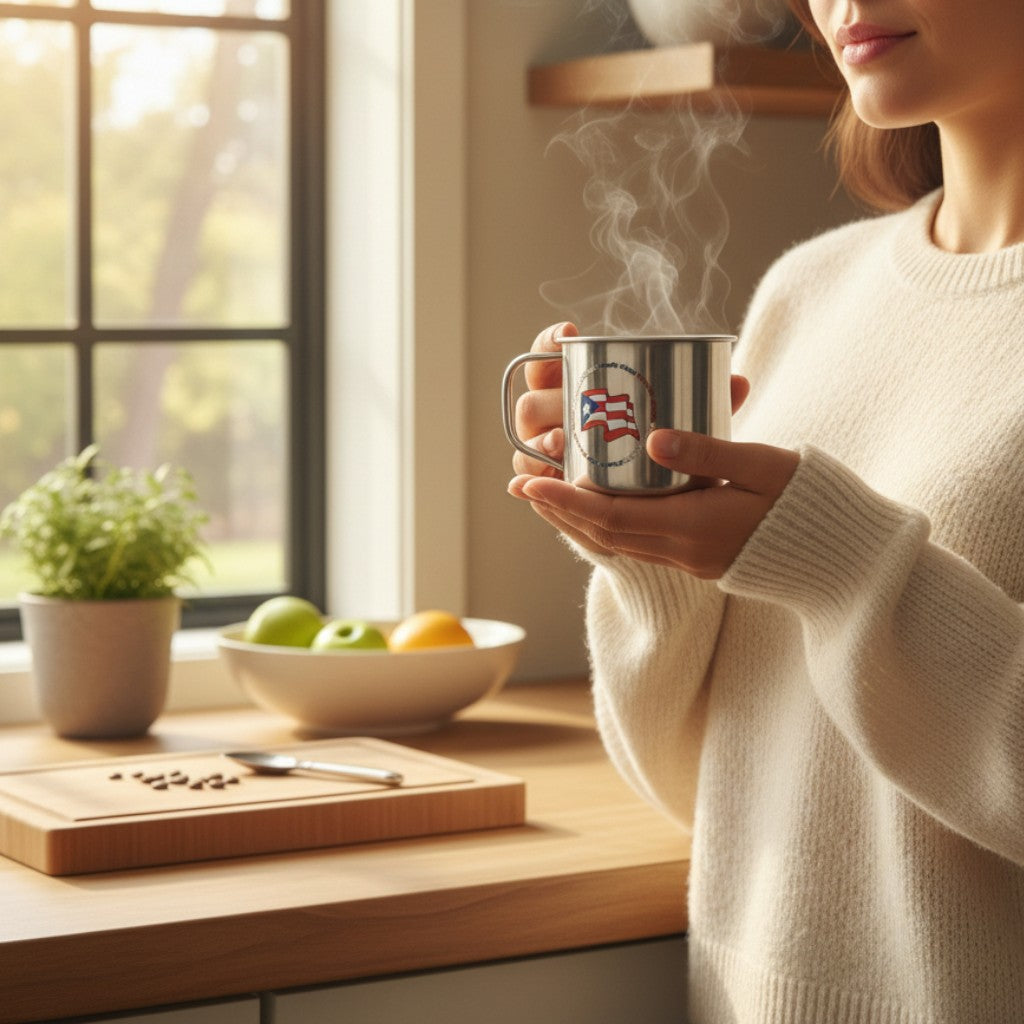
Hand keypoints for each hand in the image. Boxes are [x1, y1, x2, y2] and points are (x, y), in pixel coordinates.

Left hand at [508, 429, 798, 579]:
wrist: (835, 558)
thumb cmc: (804, 502)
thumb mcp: (762, 466)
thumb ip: (708, 451)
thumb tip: (653, 438)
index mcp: (694, 525)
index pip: (610, 516)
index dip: (565, 501)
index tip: (531, 483)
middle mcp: (681, 549)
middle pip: (602, 533)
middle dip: (558, 510)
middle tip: (522, 485)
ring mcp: (688, 558)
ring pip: (616, 543)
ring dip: (576, 521)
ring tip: (547, 496)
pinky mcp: (696, 558)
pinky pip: (636, 545)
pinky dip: (606, 527)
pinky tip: (597, 509)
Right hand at [510, 321, 752, 480]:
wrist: (647, 499)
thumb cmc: (661, 448)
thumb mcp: (685, 425)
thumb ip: (707, 403)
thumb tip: (739, 381)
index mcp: (575, 386)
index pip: (548, 356)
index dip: (548, 342)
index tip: (568, 333)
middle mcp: (552, 414)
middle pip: (533, 399)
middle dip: (546, 401)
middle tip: (574, 410)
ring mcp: (544, 447)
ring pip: (526, 437)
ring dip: (540, 439)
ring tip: (563, 445)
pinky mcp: (545, 481)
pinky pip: (528, 476)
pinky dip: (530, 477)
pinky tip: (535, 481)